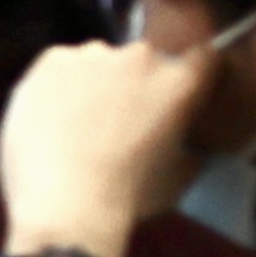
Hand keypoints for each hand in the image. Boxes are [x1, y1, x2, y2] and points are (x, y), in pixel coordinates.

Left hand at [0, 37, 214, 256]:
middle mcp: (141, 58)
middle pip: (145, 61)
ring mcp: (93, 55)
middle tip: (121, 119)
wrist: (66, 201)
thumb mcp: (181, 174)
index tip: (179, 92)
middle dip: (137, 83)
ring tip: (80, 123)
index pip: (204, 57)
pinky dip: (59, 85)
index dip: (193, 73)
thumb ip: (189, 145)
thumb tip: (185, 143)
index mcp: (182, 82)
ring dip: (97, 81)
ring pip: (100, 61)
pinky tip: (52, 116)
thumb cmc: (129, 196)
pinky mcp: (51, 60)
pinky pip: (61, 65)